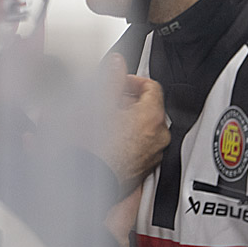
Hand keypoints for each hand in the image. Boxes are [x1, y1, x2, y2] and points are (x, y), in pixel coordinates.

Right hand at [104, 54, 169, 185]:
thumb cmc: (94, 149)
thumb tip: (117, 63)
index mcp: (152, 117)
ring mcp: (153, 153)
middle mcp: (159, 136)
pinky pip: (141, 143)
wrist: (89, 183)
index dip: (133, 80)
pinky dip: (129, 135)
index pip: (152, 86)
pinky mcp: (144, 166)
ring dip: (128, 117)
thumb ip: (111, 78)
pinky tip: (108, 135)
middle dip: (129, 99)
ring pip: (145, 125)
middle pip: (150, 106)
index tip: (119, 81)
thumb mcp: (98, 104)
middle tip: (108, 98)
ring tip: (105, 118)